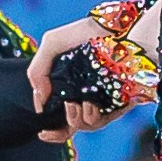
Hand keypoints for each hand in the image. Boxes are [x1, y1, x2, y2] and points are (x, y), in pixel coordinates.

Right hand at [27, 17, 112, 138]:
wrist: (123, 28)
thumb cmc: (90, 32)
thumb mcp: (53, 44)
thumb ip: (37, 70)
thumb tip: (40, 98)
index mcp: (68, 85)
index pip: (56, 115)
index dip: (50, 129)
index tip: (42, 132)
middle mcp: (83, 96)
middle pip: (69, 127)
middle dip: (60, 129)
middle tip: (65, 106)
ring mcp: (101, 102)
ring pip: (83, 126)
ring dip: (75, 119)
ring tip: (75, 103)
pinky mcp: (118, 105)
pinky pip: (101, 122)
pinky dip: (91, 116)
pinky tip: (91, 103)